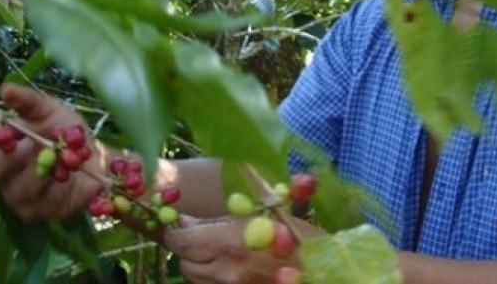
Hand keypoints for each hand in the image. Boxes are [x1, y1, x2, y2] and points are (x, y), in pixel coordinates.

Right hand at [0, 83, 103, 220]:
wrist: (98, 155)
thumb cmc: (66, 131)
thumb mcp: (51, 110)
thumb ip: (28, 101)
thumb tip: (6, 90)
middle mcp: (0, 177)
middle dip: (4, 160)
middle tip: (29, 144)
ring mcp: (18, 198)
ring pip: (16, 190)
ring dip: (39, 170)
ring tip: (59, 154)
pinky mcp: (41, 212)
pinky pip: (46, 200)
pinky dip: (61, 182)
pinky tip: (72, 172)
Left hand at [164, 215, 297, 283]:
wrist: (320, 270)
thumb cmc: (296, 237)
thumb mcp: (260, 217)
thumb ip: (218, 221)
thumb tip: (186, 222)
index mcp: (229, 242)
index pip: (182, 241)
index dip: (175, 233)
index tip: (177, 226)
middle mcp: (225, 271)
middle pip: (185, 262)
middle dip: (188, 249)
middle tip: (199, 238)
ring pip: (195, 279)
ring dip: (198, 266)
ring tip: (216, 254)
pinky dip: (212, 279)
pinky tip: (227, 269)